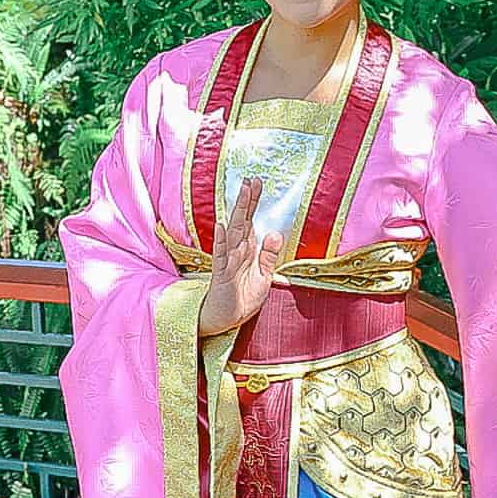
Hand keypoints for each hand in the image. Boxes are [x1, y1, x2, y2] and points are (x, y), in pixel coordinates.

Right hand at [198, 175, 284, 337]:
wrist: (227, 318)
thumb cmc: (243, 297)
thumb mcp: (264, 276)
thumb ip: (269, 256)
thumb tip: (276, 234)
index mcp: (247, 250)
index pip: (251, 220)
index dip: (254, 202)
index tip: (257, 182)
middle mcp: (237, 251)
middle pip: (242, 221)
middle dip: (247, 200)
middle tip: (250, 179)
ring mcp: (228, 260)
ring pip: (233, 232)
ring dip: (238, 213)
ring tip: (241, 193)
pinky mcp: (221, 273)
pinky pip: (220, 254)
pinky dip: (221, 240)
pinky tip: (222, 225)